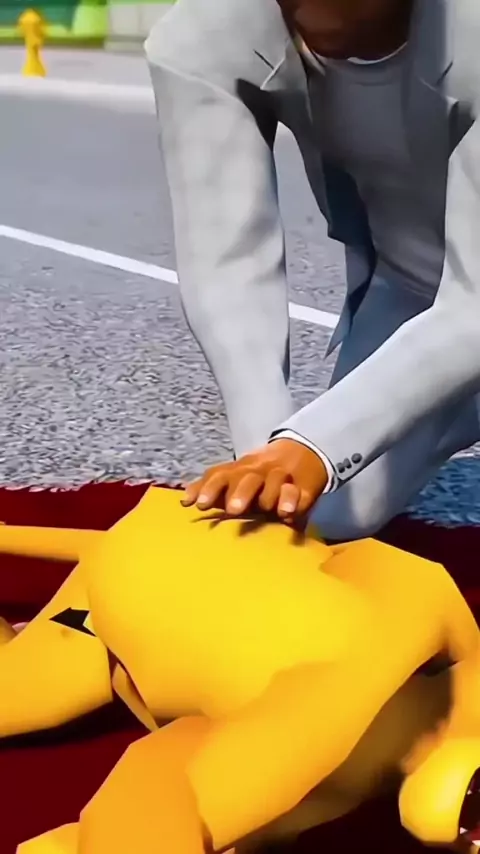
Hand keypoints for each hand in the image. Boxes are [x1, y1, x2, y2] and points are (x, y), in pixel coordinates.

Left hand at [181, 438, 327, 521]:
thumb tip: (183, 501)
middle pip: (248, 479)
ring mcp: (282, 478)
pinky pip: (297, 493)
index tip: (199, 505)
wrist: (302, 452)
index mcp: (240, 469)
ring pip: (274, 481)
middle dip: (240, 493)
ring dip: (268, 495)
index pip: (222, 475)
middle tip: (233, 509)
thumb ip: (211, 487)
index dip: (209, 488)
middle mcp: (259, 471)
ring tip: (266, 509)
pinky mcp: (303, 488)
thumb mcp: (235, 476)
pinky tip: (287, 513)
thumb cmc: (258, 475)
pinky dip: (292, 501)